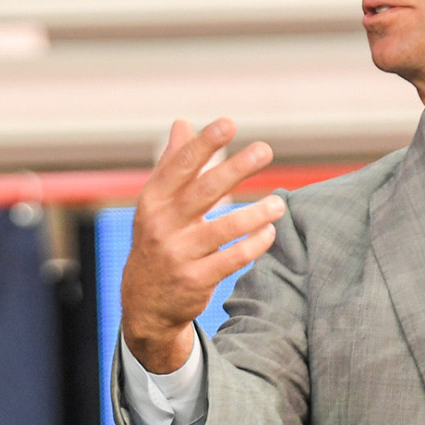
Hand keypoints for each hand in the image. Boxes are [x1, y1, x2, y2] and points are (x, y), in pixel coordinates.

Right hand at [120, 118, 284, 372]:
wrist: (145, 302)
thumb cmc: (157, 239)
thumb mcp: (156, 203)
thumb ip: (172, 163)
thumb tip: (182, 122)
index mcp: (153, 200)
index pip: (180, 166)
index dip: (204, 144)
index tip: (228, 124)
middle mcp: (163, 224)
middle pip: (204, 191)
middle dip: (236, 168)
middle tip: (265, 150)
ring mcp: (179, 253)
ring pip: (224, 228)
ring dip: (255, 213)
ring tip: (279, 203)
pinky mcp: (196, 279)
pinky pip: (232, 259)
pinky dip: (254, 244)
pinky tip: (269, 232)